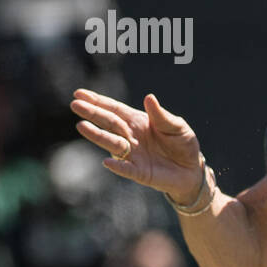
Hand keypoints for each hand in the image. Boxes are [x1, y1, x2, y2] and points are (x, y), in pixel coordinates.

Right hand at [70, 89, 203, 202]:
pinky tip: (107, 161)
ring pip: (112, 143)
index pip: (115, 110)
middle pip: (109, 123)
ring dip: (97, 135)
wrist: (191, 169)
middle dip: (92, 114)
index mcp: (138, 122)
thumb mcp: (177, 127)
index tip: (79, 94)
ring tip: (82, 126)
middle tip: (75, 105)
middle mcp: (130, 136)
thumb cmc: (183, 144)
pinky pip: (126, 168)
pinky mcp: (139, 172)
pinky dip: (117, 165)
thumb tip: (149, 98)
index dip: (98, 102)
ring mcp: (132, 154)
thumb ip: (162, 116)